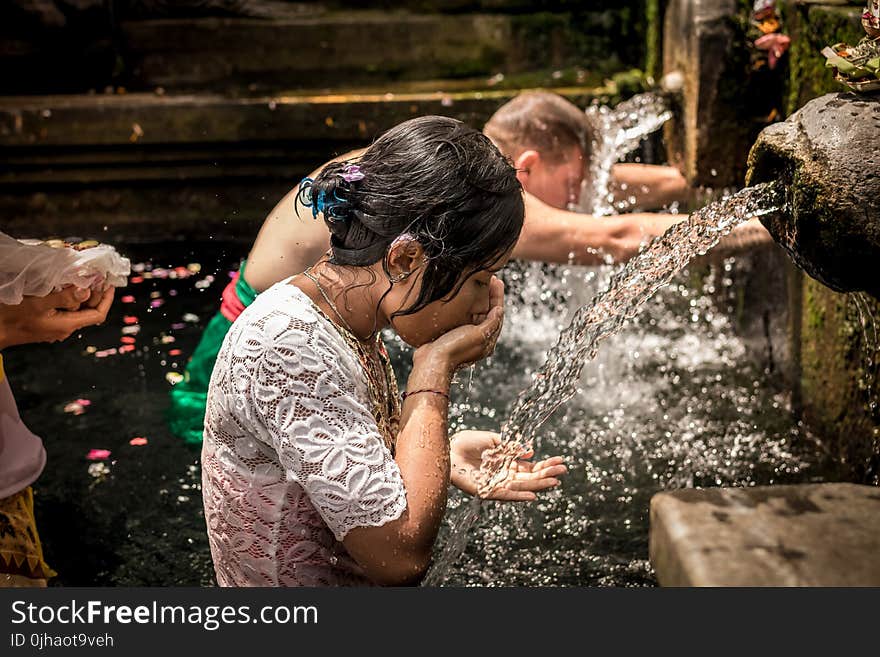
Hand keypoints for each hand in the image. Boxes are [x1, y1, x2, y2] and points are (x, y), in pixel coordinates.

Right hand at [0, 286, 114, 348]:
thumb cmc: (11, 317)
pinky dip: (68, 298)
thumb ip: (64, 297)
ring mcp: (55, 327)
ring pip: (76, 310)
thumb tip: (86, 291)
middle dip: (95, 294)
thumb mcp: (38, 303)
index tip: (109, 284)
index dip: (107, 299)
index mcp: (67, 325)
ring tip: (82, 278)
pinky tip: (64, 287)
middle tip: (97, 276)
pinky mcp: (46, 323)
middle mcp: (64, 328)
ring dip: (81, 294)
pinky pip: (64, 310)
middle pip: (88, 311)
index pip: (97, 314)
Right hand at [414, 277, 504, 372]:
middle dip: (490, 296)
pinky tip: (464, 297)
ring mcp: (466, 336)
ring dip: (480, 299)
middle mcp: (479, 339)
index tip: (498, 282)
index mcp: (488, 341)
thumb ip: (491, 323)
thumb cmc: (455, 349)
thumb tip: (500, 310)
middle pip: (488, 313)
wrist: (431, 361)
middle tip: (491, 279)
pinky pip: (465, 316)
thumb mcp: (478, 335)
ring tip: (479, 284)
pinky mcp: (454, 334)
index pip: (497, 315)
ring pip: (477, 314)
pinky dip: (468, 305)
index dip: (498, 297)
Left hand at [449, 430, 566, 500]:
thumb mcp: (494, 440)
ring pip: (522, 486)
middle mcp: (504, 474)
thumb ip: (512, 447)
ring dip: (538, 485)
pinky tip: (532, 496)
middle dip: (547, 474)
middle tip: (563, 470)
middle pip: (530, 477)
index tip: (560, 461)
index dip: (545, 464)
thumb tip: (531, 451)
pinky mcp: (486, 490)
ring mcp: (497, 483)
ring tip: (554, 482)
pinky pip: (505, 495)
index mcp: (507, 462)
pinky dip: (518, 496)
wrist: (448, 448)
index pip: (531, 466)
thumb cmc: (468, 442)